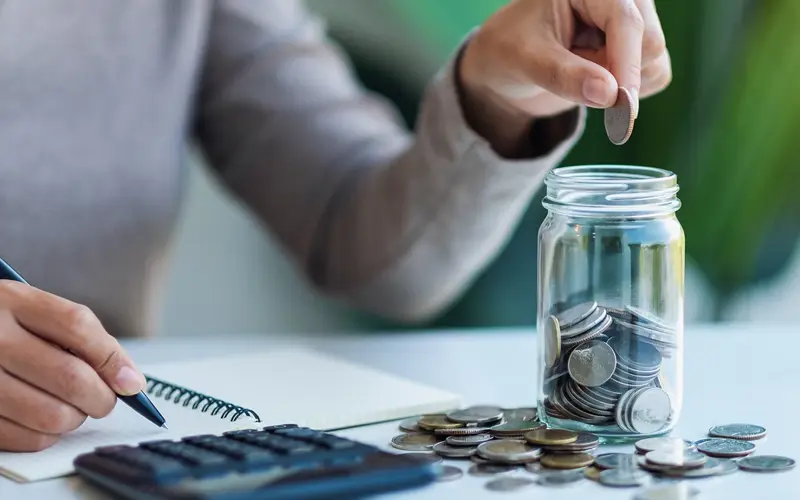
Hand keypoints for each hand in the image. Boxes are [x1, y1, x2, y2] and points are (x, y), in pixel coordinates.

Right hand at [0, 281, 145, 450]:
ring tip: (71, 408)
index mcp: (11, 301)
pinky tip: (42, 419)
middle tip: (105, 401)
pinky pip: (27, 439)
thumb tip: (129, 381)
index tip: (132, 382)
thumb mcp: (30, 310)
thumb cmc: (1, 326)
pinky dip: (47, 435)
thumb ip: (79, 335)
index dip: (112, 358)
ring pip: (52, 415)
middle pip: (70, 377)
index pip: (77, 326)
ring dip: (75, 418)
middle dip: (102, 398)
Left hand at [458, 0, 670, 155]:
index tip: (621, 104)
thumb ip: (564, 76)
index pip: (625, 21)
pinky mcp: (637, 50)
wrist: (508, 65)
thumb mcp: (526, 60)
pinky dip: (626, 93)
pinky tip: (593, 82)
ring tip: (577, 72)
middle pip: (650, 43)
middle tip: (576, 86)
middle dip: (619, 76)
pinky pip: (654, 77)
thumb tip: (611, 95)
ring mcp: (633, 22)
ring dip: (619, 85)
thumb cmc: (510, 50)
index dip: (626, 65)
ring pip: (654, 63)